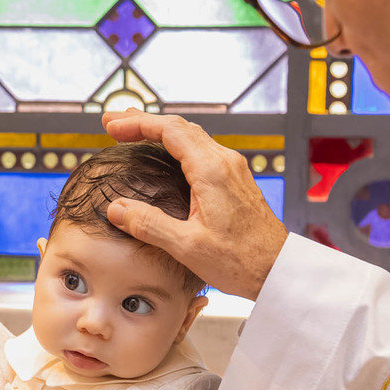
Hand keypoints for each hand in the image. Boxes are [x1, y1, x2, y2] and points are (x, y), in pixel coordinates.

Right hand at [102, 111, 286, 299]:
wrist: (279, 269)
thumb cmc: (241, 261)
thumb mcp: (188, 247)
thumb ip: (149, 225)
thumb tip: (116, 209)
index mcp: (212, 171)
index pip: (169, 131)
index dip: (137, 123)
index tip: (111, 126)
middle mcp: (224, 162)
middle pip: (180, 127)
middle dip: (144, 121)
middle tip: (113, 123)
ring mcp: (233, 169)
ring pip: (192, 136)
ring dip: (160, 130)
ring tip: (133, 131)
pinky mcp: (236, 180)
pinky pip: (202, 149)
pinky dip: (177, 144)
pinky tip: (166, 154)